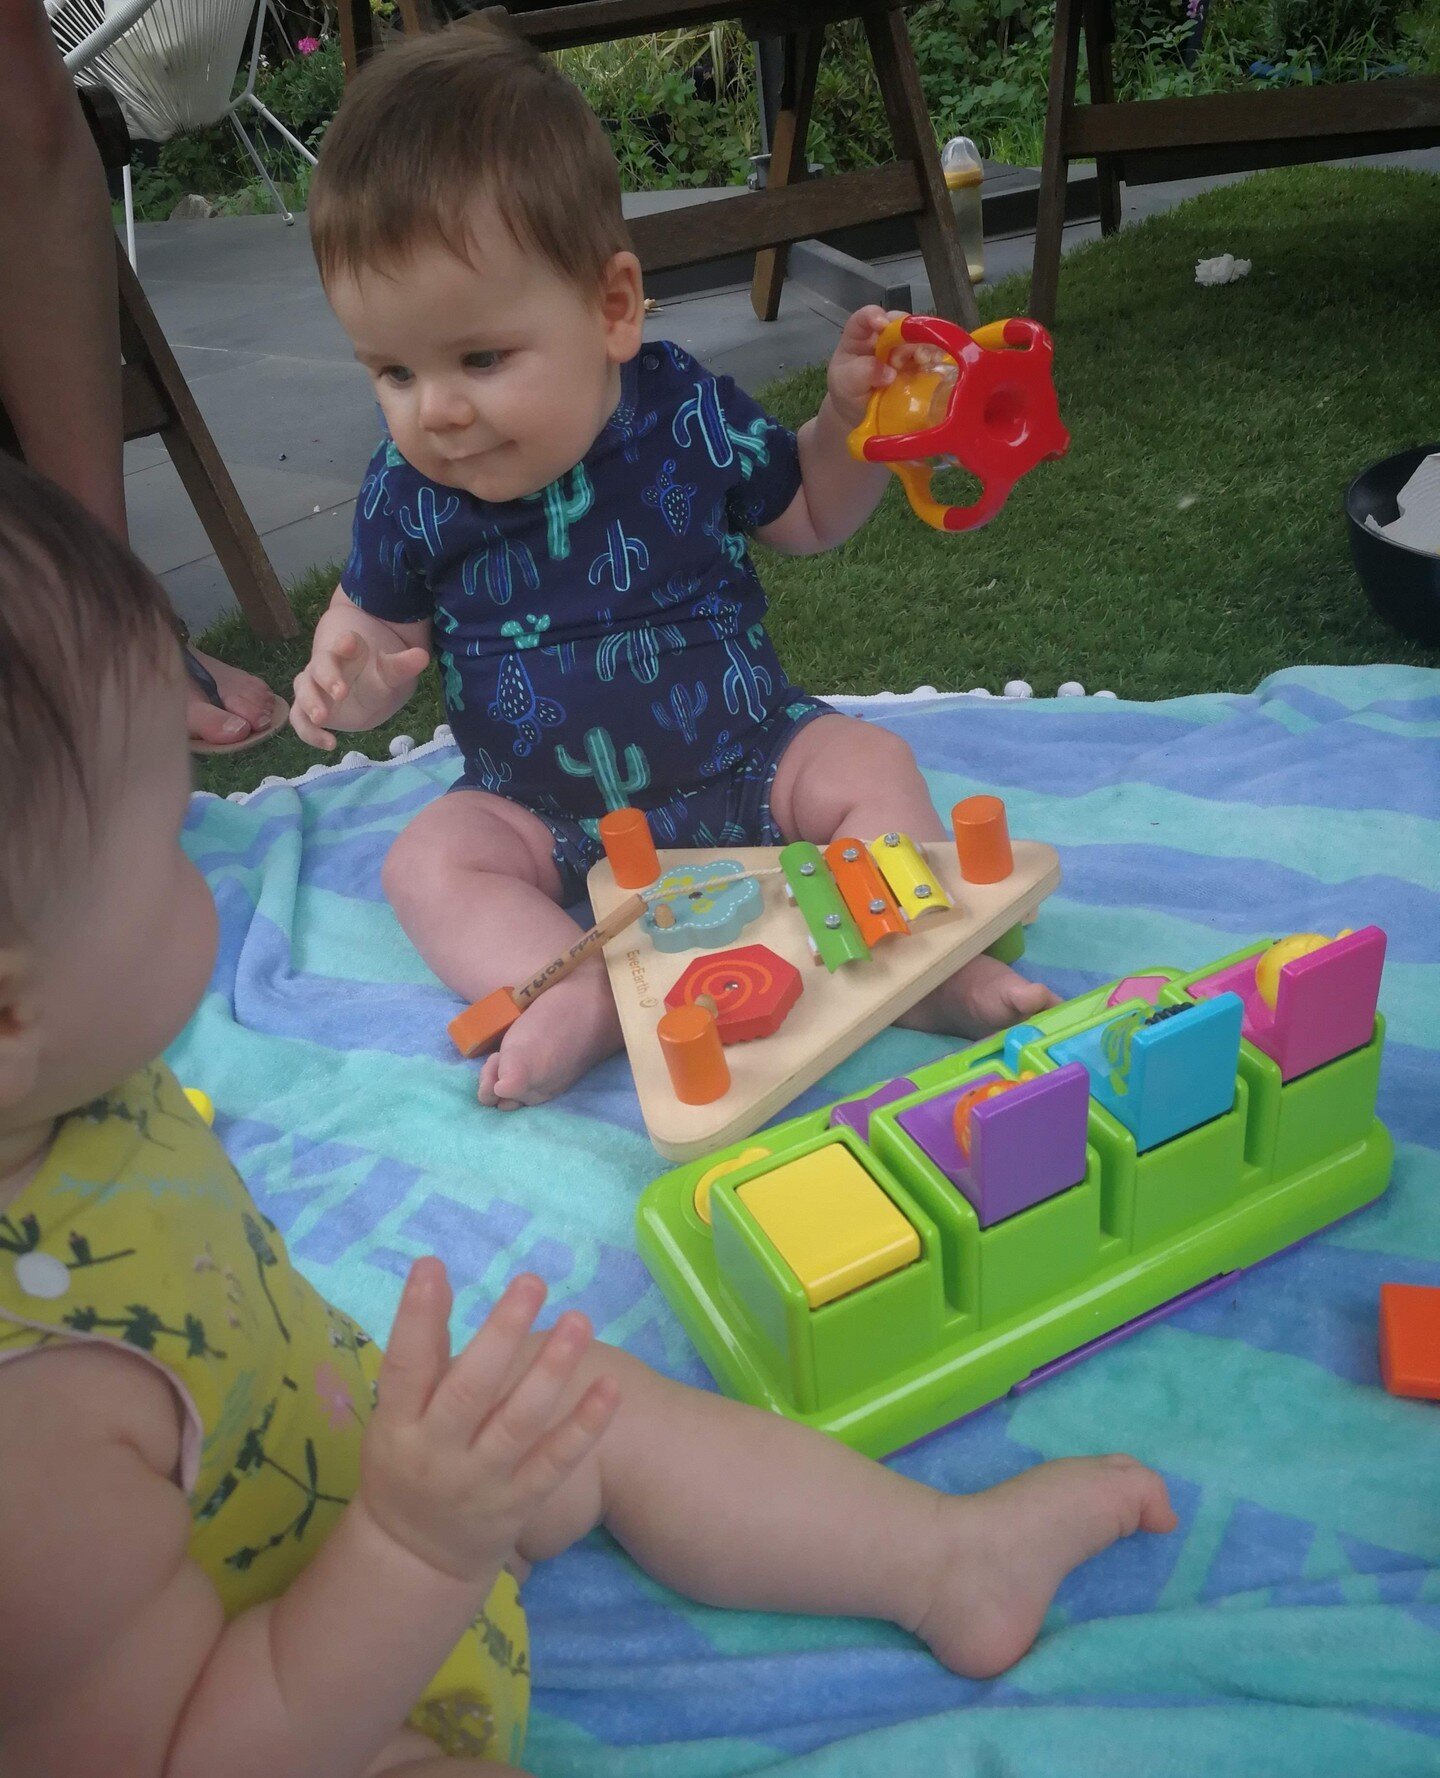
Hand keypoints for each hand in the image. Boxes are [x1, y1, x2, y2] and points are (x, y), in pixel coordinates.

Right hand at [290, 628, 429, 748]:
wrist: (366, 690)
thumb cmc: (376, 675)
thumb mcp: (391, 672)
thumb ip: (402, 666)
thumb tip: (422, 656)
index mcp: (346, 650)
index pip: (343, 641)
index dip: (345, 641)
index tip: (350, 642)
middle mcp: (325, 665)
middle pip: (319, 666)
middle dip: (328, 678)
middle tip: (341, 692)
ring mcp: (313, 686)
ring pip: (303, 689)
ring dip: (310, 703)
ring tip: (322, 718)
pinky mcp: (309, 708)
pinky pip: (300, 719)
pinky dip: (309, 732)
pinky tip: (330, 744)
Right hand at [359, 1264, 618, 1584]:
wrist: (415, 1559)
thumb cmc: (406, 1461)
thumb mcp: (396, 1412)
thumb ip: (421, 1349)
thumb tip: (432, 1271)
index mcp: (397, 1424)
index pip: (404, 1367)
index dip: (414, 1317)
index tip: (432, 1265)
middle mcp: (437, 1452)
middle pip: (470, 1390)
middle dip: (501, 1334)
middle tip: (531, 1282)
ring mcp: (481, 1480)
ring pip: (518, 1423)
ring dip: (551, 1370)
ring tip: (578, 1321)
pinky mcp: (520, 1502)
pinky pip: (555, 1462)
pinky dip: (584, 1426)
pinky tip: (610, 1386)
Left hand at [824, 305, 949, 431]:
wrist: (858, 410)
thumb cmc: (848, 390)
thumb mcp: (846, 382)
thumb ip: (862, 373)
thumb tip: (889, 373)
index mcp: (860, 335)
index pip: (865, 317)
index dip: (874, 315)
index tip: (881, 325)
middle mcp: (884, 337)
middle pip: (898, 324)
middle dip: (904, 335)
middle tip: (899, 360)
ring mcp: (902, 349)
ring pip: (918, 337)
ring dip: (922, 347)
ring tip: (921, 361)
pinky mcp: (916, 364)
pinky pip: (929, 356)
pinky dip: (934, 358)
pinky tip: (935, 365)